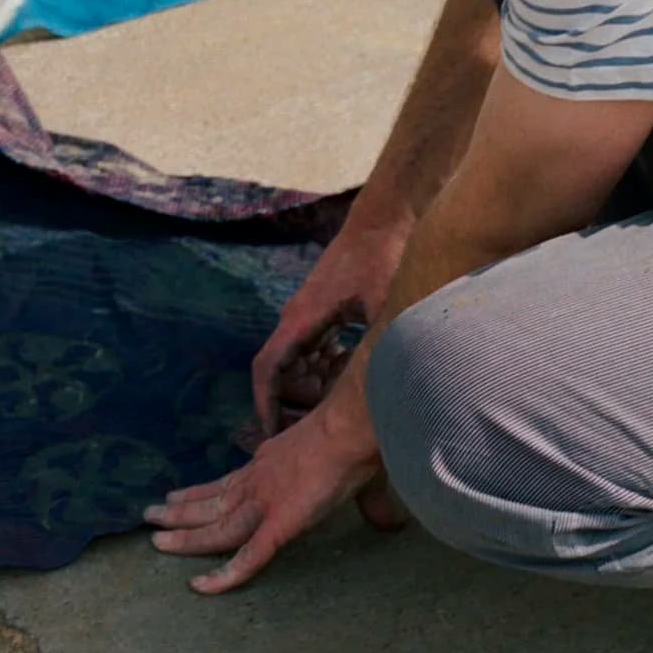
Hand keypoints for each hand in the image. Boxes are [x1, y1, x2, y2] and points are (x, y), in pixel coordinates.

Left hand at [144, 393, 385, 594]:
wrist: (354, 427)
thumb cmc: (359, 439)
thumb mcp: (357, 468)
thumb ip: (369, 501)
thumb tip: (391, 522)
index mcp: (271, 462)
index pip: (229, 482)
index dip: (201, 491)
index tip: (177, 495)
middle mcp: (259, 481)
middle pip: (211, 502)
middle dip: (180, 511)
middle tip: (150, 516)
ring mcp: (264, 503)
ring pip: (215, 528)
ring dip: (184, 535)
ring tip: (155, 539)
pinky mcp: (276, 526)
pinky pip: (246, 558)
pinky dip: (224, 576)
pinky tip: (200, 588)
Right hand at [250, 213, 411, 435]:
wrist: (384, 218)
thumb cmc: (380, 258)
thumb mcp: (381, 307)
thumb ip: (377, 346)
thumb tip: (386, 385)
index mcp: (301, 320)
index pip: (268, 370)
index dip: (265, 405)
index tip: (269, 435)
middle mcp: (297, 317)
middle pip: (283, 372)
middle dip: (294, 402)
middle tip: (316, 427)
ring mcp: (310, 311)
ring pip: (300, 360)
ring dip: (314, 383)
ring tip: (339, 404)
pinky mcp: (324, 306)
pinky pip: (315, 344)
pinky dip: (327, 363)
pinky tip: (353, 370)